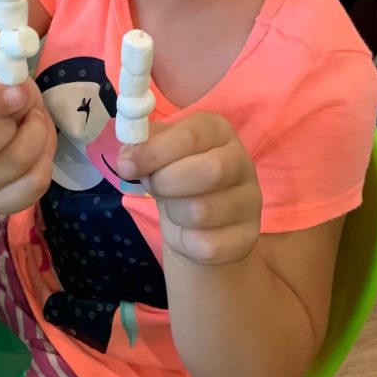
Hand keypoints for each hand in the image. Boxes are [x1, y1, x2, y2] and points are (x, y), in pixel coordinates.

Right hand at [0, 66, 56, 213]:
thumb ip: (6, 82)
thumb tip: (21, 95)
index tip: (18, 92)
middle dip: (11, 126)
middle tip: (26, 110)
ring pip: (11, 167)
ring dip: (37, 138)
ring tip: (35, 124)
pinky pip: (32, 187)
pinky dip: (45, 161)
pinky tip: (40, 148)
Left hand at [117, 112, 261, 265]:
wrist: (199, 225)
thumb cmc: (177, 179)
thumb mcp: (159, 155)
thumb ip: (142, 147)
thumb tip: (128, 155)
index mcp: (218, 131)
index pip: (193, 134)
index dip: (155, 150)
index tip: (126, 165)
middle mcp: (242, 161)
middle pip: (211, 170)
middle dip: (167, 182)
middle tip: (151, 187)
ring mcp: (250, 201)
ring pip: (203, 211)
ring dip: (174, 213)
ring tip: (173, 207)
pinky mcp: (248, 237)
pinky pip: (208, 245)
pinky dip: (185, 242)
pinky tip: (187, 233)